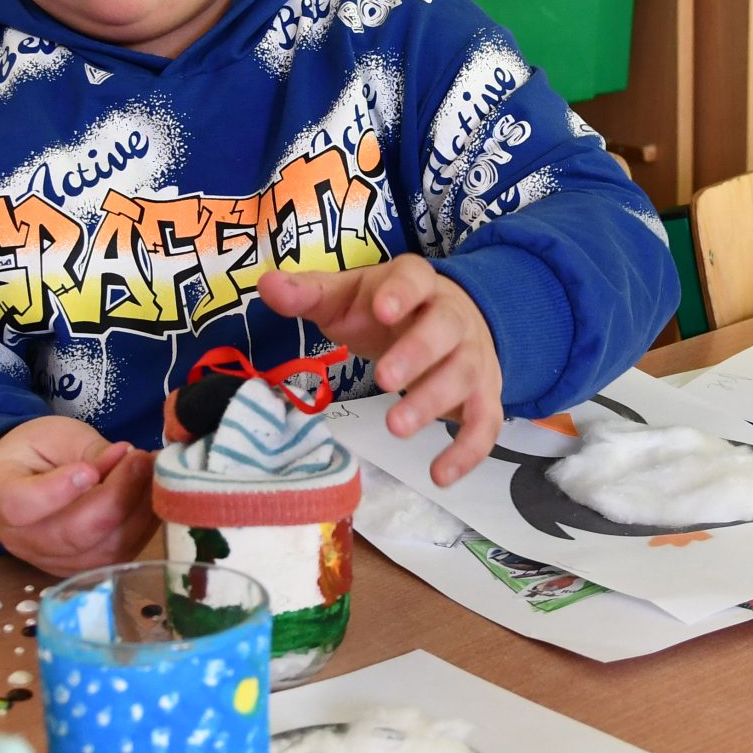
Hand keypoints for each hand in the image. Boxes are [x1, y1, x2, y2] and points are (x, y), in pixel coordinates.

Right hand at [0, 416, 155, 576]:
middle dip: (118, 496)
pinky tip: (152, 495)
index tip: (89, 469)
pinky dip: (144, 525)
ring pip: (104, 550)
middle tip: (141, 459)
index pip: (21, 506)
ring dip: (138, 511)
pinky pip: (120, 556)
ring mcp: (53, 561)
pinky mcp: (84, 568)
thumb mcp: (55, 437)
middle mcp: (23, 540)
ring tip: (151, 473)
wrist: (23, 481)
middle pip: (73, 534)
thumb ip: (89, 449)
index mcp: (0, 497)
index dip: (57, 491)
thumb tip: (127, 459)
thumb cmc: (35, 454)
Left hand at [258, 257, 502, 485]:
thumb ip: (309, 292)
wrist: (453, 318)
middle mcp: (453, 317)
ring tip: (397, 428)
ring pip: (464, 375)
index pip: (415, 278)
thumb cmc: (387, 309)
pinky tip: (440, 474)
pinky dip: (469, 450)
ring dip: (434, 402)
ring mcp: (473, 356)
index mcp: (417, 284)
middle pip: (445, 329)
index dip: (402, 292)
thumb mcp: (347, 296)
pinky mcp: (484, 394)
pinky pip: (486, 422)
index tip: (382, 309)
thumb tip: (266, 286)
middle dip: (417, 352)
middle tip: (383, 378)